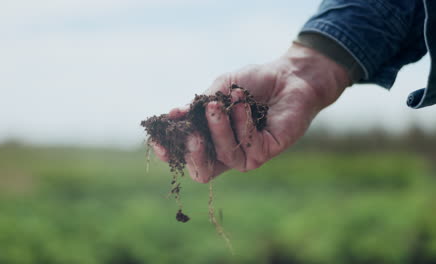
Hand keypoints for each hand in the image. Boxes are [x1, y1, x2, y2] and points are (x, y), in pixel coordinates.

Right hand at [153, 43, 350, 182]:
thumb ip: (196, 106)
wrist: (286, 76)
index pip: (184, 155)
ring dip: (218, 128)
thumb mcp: (217, 90)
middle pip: (200, 173)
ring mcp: (245, 155)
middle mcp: (225, 152)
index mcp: (208, 138)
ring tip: (219, 103)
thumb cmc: (251, 82)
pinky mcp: (264, 153)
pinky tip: (243, 102)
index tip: (159, 139)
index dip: (170, 152)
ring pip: (222, 156)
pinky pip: (246, 145)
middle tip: (192, 132)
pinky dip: (241, 121)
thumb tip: (171, 115)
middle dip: (192, 153)